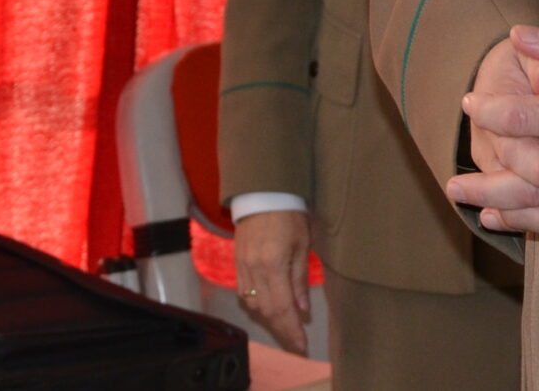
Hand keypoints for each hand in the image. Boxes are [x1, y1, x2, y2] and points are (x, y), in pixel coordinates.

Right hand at [232, 210, 312, 352]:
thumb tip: (302, 309)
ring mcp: (242, 268)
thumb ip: (300, 279)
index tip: (302, 344)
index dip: (292, 329)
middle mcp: (254, 271)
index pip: (282, 307)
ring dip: (269, 320)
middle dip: (282, 330)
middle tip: (296, 343)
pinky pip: (244, 293)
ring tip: (285, 328)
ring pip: (253, 305)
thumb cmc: (289, 215)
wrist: (262, 194)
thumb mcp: (302, 245)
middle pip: (266, 311)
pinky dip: (257, 305)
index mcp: (273, 265)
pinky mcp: (237, 264)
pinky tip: (268, 309)